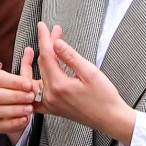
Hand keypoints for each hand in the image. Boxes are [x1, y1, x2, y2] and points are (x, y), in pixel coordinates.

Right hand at [0, 29, 52, 143]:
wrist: (17, 111)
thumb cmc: (21, 91)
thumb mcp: (25, 76)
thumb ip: (28, 62)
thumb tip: (33, 48)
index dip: (14, 82)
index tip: (29, 84)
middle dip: (15, 96)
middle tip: (31, 97)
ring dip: (15, 110)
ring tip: (30, 109)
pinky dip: (13, 123)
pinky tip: (25, 120)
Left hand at [34, 22, 136, 145]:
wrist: (110, 119)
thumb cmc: (104, 97)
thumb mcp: (90, 72)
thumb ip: (70, 56)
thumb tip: (55, 43)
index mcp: (58, 86)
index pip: (46, 56)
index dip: (44, 38)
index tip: (43, 25)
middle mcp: (50, 96)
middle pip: (42, 63)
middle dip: (48, 45)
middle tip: (55, 31)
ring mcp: (49, 104)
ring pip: (38, 75)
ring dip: (43, 59)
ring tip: (47, 46)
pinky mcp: (52, 108)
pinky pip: (37, 93)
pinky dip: (35, 81)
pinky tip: (37, 72)